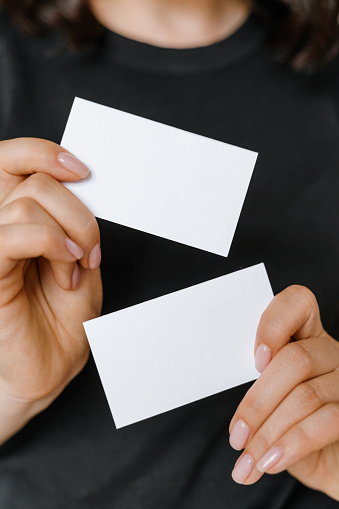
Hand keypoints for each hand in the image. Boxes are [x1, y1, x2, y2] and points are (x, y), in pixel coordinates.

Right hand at [0, 138, 102, 442]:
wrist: (50, 364)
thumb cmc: (62, 316)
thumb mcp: (80, 257)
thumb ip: (72, 220)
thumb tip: (75, 183)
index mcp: (19, 219)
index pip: (12, 161)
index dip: (44, 152)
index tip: (82, 171)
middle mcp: (1, 227)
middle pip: (34, 180)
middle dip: (78, 211)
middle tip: (89, 249)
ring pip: (29, 203)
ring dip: (70, 234)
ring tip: (74, 269)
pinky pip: (12, 235)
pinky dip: (51, 243)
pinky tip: (66, 266)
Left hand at [229, 285, 338, 500]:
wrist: (332, 465)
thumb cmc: (297, 430)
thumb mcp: (274, 407)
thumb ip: (260, 391)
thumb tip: (234, 412)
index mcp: (306, 339)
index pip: (297, 303)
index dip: (274, 324)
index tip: (255, 360)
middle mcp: (331, 353)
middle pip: (294, 360)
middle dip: (258, 402)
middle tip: (236, 437)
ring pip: (306, 395)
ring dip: (269, 432)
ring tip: (248, 459)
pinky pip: (326, 421)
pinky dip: (292, 444)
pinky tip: (271, 461)